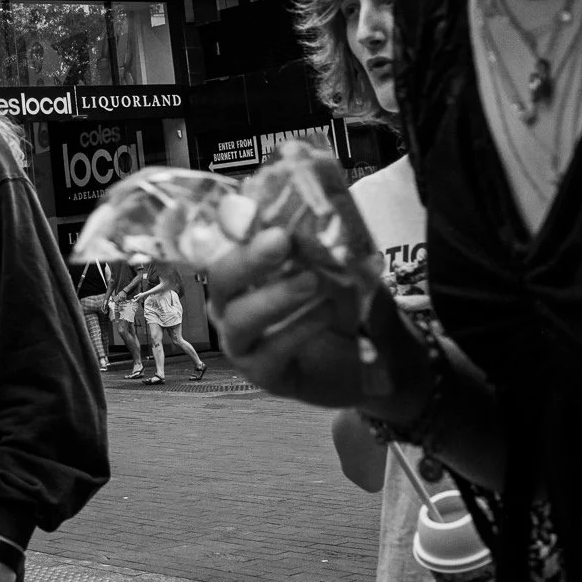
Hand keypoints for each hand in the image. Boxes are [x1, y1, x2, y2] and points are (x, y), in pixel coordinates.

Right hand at [206, 227, 407, 408]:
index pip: (216, 241)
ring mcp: (240, 341)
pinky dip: (298, 329)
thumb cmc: (338, 300)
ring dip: (275, 297)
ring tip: (312, 280)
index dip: (223, 224)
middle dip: (248, 258)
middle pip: (219, 279)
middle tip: (281, 240)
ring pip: (239, 319)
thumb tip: (318, 214)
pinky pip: (270, 352)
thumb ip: (317, 242)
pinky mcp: (261, 373)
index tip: (246, 208)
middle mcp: (228, 303)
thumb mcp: (333, 264)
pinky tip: (326, 313)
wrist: (365, 356)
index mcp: (238, 268)